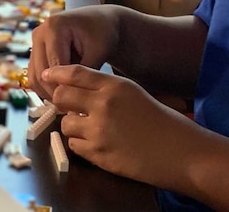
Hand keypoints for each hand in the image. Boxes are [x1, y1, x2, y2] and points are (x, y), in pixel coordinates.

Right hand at [28, 5, 122, 99]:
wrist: (101, 21)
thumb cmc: (103, 33)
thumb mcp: (98, 51)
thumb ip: (83, 73)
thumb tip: (71, 100)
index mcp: (54, 27)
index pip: (53, 65)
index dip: (63, 88)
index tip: (77, 105)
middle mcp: (39, 32)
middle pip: (40, 72)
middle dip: (54, 93)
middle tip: (72, 110)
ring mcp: (35, 41)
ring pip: (34, 76)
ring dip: (48, 92)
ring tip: (67, 104)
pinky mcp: (35, 50)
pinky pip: (34, 74)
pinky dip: (45, 87)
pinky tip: (62, 95)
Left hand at [46, 65, 195, 185]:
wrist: (180, 151)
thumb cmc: (160, 120)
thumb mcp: (133, 93)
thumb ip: (104, 88)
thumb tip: (74, 89)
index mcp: (114, 86)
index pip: (75, 73)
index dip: (57, 73)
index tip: (48, 75)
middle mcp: (103, 105)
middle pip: (61, 96)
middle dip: (60, 101)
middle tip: (69, 106)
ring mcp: (99, 131)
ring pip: (65, 123)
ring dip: (72, 126)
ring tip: (89, 128)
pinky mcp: (99, 154)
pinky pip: (75, 146)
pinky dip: (81, 145)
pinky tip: (97, 143)